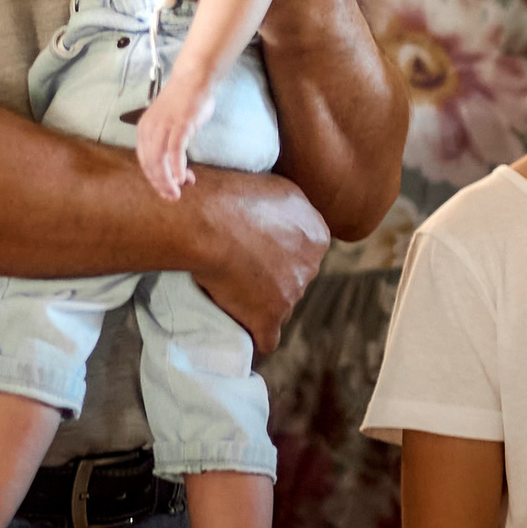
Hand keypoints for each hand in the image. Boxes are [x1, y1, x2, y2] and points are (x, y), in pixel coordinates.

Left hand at [130, 78, 206, 201]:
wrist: (194, 78)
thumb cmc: (184, 102)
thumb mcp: (170, 124)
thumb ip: (170, 144)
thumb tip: (178, 167)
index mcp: (144, 130)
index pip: (145, 161)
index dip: (155, 179)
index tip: (168, 189)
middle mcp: (150, 128)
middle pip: (150, 163)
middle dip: (160, 184)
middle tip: (172, 196)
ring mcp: (165, 126)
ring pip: (160, 159)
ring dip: (167, 180)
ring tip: (176, 192)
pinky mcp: (180, 124)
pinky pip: (175, 149)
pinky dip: (176, 166)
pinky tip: (181, 177)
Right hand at [187, 171, 328, 352]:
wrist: (209, 221)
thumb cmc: (235, 196)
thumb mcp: (279, 188)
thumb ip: (292, 211)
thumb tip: (286, 219)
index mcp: (317, 236)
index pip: (305, 254)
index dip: (279, 254)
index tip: (255, 250)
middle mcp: (310, 267)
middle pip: (294, 281)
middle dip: (272, 279)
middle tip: (237, 266)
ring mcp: (291, 295)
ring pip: (279, 308)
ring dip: (258, 303)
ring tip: (227, 288)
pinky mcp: (267, 318)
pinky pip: (266, 339)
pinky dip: (253, 335)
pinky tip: (241, 330)